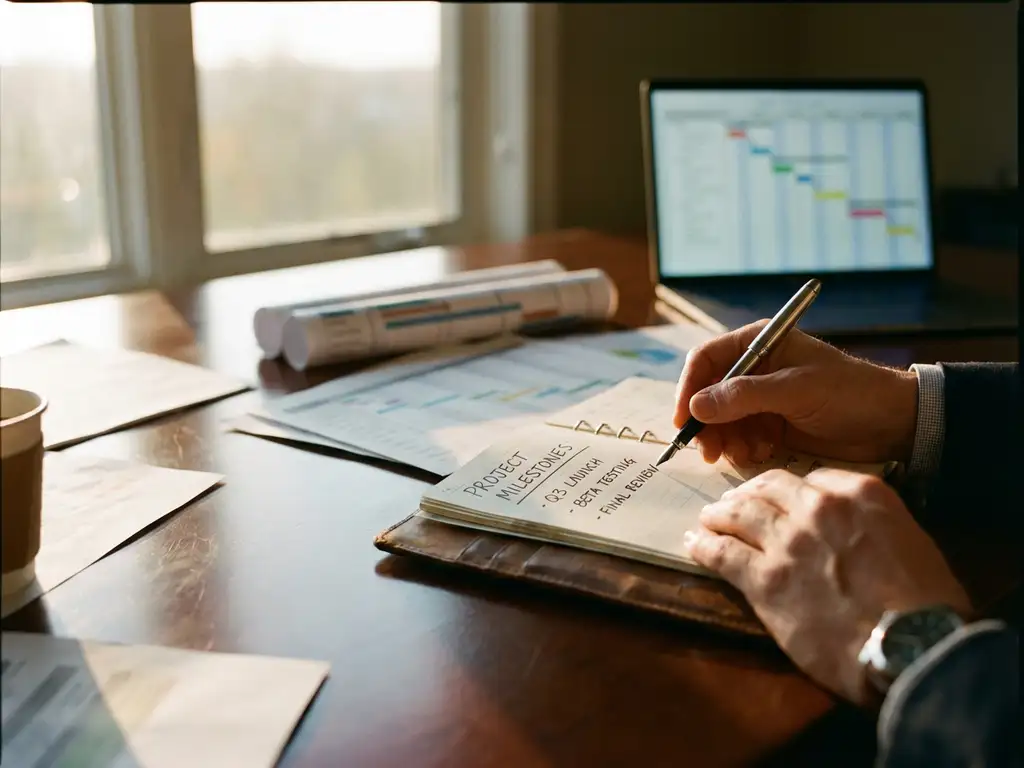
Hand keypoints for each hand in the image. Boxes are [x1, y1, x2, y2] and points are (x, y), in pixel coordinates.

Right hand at [674, 320, 919, 465]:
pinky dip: (743, 448)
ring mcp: (761, 397)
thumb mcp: (796, 390)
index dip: (689, 389)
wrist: (892, 423)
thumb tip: (697, 406)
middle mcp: (754, 368)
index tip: (684, 421)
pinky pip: (739, 436)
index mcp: (758, 343)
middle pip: (707, 394)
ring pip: (720, 420)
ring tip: (749, 452)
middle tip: (711, 451)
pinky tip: (763, 452)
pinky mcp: (770, 423)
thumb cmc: (849, 393)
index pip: (705, 360)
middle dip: (707, 423)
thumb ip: (745, 396)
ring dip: (726, 439)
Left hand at [686, 467, 970, 705]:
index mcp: (859, 494)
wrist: (910, 644)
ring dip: (719, 515)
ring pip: (738, 515)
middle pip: (767, 489)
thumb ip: (876, 524)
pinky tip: (695, 544)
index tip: (776, 496)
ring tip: (708, 518)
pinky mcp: (763, 579)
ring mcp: (786, 542)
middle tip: (732, 503)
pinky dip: (704, 546)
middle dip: (746, 494)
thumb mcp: (911, 541)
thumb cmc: (926, 602)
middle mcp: (817, 508)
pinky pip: (722, 553)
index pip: (809, 478)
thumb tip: (857, 532)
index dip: (787, 488)